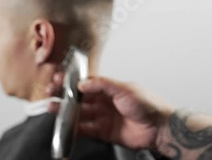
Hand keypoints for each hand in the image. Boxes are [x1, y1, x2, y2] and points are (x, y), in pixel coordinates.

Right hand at [48, 75, 172, 149]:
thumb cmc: (148, 104)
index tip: (59, 79)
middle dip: (65, 96)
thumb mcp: (125, 88)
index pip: (86, 83)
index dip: (71, 81)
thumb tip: (83, 83)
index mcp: (109, 88)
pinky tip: (66, 126)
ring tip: (53, 108)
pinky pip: (86, 129)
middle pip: (80, 99)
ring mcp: (104, 117)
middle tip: (52, 93)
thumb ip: (103, 85)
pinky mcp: (104, 132)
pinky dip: (75, 128)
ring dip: (66, 112)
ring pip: (80, 114)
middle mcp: (105, 102)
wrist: (160, 127)